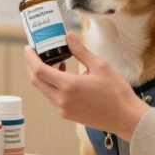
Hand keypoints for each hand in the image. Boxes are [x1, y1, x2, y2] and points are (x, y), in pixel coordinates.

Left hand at [23, 33, 148, 140]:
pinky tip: (64, 75)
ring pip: (43, 90)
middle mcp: (61, 100)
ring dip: (43, 75)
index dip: (30, 58)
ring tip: (54, 61)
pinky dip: (51, 85)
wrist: (126, 118)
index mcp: (68, 86)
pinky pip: (52, 98)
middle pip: (36, 81)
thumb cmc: (116, 92)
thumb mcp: (100, 66)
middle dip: (32, 66)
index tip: (28, 48)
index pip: (38, 70)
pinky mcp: (68, 115)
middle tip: (35, 53)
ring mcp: (63, 110)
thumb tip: (68, 36)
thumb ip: (80, 51)